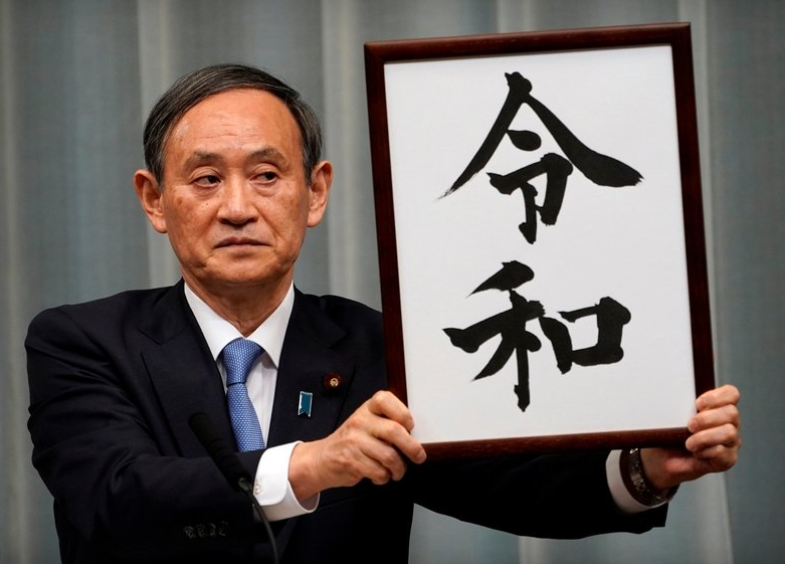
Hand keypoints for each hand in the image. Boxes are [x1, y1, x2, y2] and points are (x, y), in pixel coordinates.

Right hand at [288, 391, 426, 500]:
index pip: (385, 400)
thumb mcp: (367, 424)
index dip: (403, 412)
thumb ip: (387, 424)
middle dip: (412, 448)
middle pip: (394, 431)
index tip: (410, 426)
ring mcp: (353, 441)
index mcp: (366, 409)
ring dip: (399, 469)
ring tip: (397, 471)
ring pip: (389, 456)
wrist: (322, 459)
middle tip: (419, 456)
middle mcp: (359, 421)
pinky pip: (379, 472)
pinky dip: (384, 477)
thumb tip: (415, 437)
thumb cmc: (352, 441)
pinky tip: (380, 474)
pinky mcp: (350, 460)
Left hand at [641, 384, 740, 490]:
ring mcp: (730, 442)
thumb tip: (671, 398)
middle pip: (731, 413)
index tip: (698, 403)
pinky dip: (706, 452)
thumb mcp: (670, 415)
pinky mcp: (726, 460)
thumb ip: (678, 405)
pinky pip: (722, 453)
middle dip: (707, 418)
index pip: (731, 394)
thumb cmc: (668, 433)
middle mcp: (728, 423)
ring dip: (706, 436)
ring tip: (689, 442)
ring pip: (729, 433)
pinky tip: (695, 453)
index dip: (717, 396)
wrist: (661, 457)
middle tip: (690, 425)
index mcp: (717, 407)